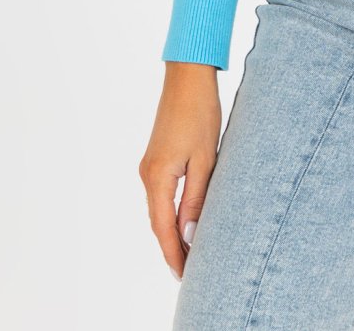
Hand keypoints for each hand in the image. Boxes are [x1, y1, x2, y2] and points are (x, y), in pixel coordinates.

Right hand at [139, 61, 221, 281]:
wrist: (188, 77)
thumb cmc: (200, 113)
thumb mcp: (205, 159)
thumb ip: (196, 198)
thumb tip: (188, 233)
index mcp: (158, 176)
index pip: (163, 228)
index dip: (174, 254)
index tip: (185, 275)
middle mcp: (147, 174)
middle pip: (158, 222)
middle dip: (172, 247)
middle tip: (190, 271)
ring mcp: (149, 165)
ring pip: (159, 209)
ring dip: (171, 230)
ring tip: (190, 251)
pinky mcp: (156, 157)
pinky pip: (161, 194)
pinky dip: (170, 212)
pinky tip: (183, 220)